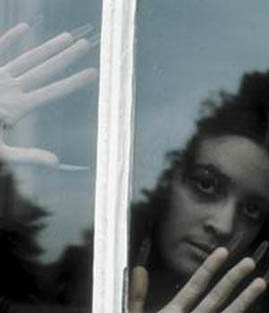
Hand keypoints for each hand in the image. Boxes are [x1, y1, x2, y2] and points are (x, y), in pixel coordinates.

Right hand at [0, 22, 97, 166]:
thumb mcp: (2, 153)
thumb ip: (28, 157)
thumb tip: (55, 163)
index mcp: (19, 108)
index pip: (53, 91)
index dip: (74, 82)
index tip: (94, 72)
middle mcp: (13, 92)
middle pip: (47, 70)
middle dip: (67, 57)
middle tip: (87, 45)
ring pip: (29, 59)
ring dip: (48, 47)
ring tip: (69, 37)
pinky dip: (11, 38)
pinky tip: (26, 28)